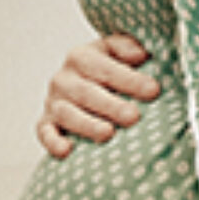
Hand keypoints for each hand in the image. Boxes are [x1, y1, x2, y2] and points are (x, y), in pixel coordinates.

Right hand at [37, 33, 158, 157]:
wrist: (81, 85)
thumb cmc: (108, 71)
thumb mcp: (116, 52)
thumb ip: (127, 48)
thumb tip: (139, 54)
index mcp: (81, 56)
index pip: (105, 68)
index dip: (129, 79)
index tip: (153, 90)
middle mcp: (63, 78)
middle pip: (86, 92)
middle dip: (111, 105)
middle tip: (133, 116)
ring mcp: (52, 102)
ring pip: (67, 114)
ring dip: (87, 125)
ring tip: (108, 134)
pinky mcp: (45, 124)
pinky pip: (45, 134)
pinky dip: (53, 143)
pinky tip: (67, 151)